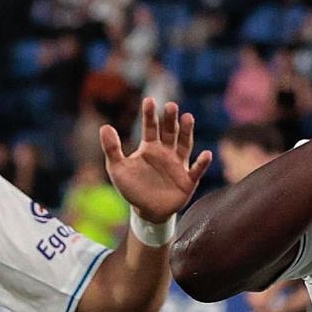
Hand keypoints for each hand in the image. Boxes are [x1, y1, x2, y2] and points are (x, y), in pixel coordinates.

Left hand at [101, 99, 212, 223]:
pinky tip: (206, 154)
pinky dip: (202, 163)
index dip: (150, 114)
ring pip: (184, 145)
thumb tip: (104, 126)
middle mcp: (166, 152)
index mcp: (150, 147)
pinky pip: (196, 170)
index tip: (149, 100)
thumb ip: (111, 148)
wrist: (147, 211)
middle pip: (170, 132)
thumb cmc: (132, 188)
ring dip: (187, 132)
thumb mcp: (117, 168)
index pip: (151, 127)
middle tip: (170, 106)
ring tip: (188, 117)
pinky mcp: (188, 181)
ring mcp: (179, 165)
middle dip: (170, 119)